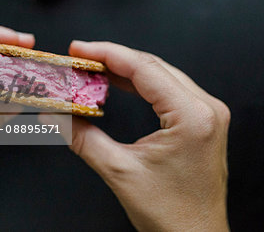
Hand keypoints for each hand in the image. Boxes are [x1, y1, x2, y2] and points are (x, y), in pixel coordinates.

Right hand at [55, 41, 229, 230]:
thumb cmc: (169, 214)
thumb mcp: (120, 172)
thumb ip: (82, 139)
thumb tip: (54, 116)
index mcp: (192, 116)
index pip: (145, 69)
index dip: (107, 53)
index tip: (79, 48)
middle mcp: (207, 108)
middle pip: (154, 67)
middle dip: (115, 59)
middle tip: (81, 57)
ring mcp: (209, 114)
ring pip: (163, 76)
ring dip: (128, 70)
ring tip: (95, 68)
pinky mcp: (204, 122)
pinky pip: (170, 91)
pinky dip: (143, 85)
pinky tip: (121, 83)